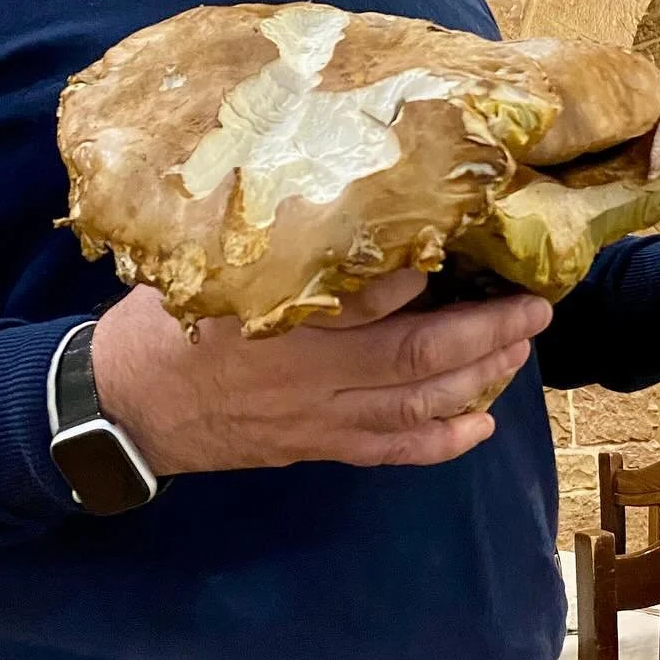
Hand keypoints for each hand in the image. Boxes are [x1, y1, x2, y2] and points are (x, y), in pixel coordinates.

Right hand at [91, 269, 553, 475]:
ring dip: (478, 380)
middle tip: (534, 305)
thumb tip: (336, 208)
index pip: (371, 297)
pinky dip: (441, 441)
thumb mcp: (209, 269)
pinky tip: (480, 424)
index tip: (469, 241)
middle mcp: (313, 375)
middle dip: (485, 332)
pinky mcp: (317, 447)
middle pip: (417, 357)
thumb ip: (274, 248)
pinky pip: (391, 451)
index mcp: (283, 319)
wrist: (124, 408)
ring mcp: (320, 419)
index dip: (427, 274)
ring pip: (416, 407)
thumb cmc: (166, 323)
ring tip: (521, 350)